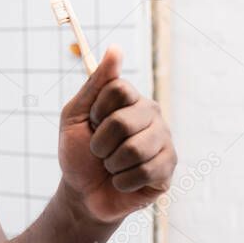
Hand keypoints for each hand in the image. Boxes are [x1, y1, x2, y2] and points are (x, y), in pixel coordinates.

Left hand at [58, 45, 176, 224]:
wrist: (82, 193)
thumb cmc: (78, 152)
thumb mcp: (75, 115)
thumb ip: (94, 84)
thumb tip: (116, 49)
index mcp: (131, 98)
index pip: (118, 89)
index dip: (96, 111)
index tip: (91, 123)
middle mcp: (153, 114)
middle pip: (124, 120)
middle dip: (99, 143)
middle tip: (98, 151)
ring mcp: (164, 141)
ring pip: (134, 149)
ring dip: (111, 164)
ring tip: (111, 166)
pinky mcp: (169, 168)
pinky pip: (145, 171)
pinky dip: (122, 181)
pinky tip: (122, 181)